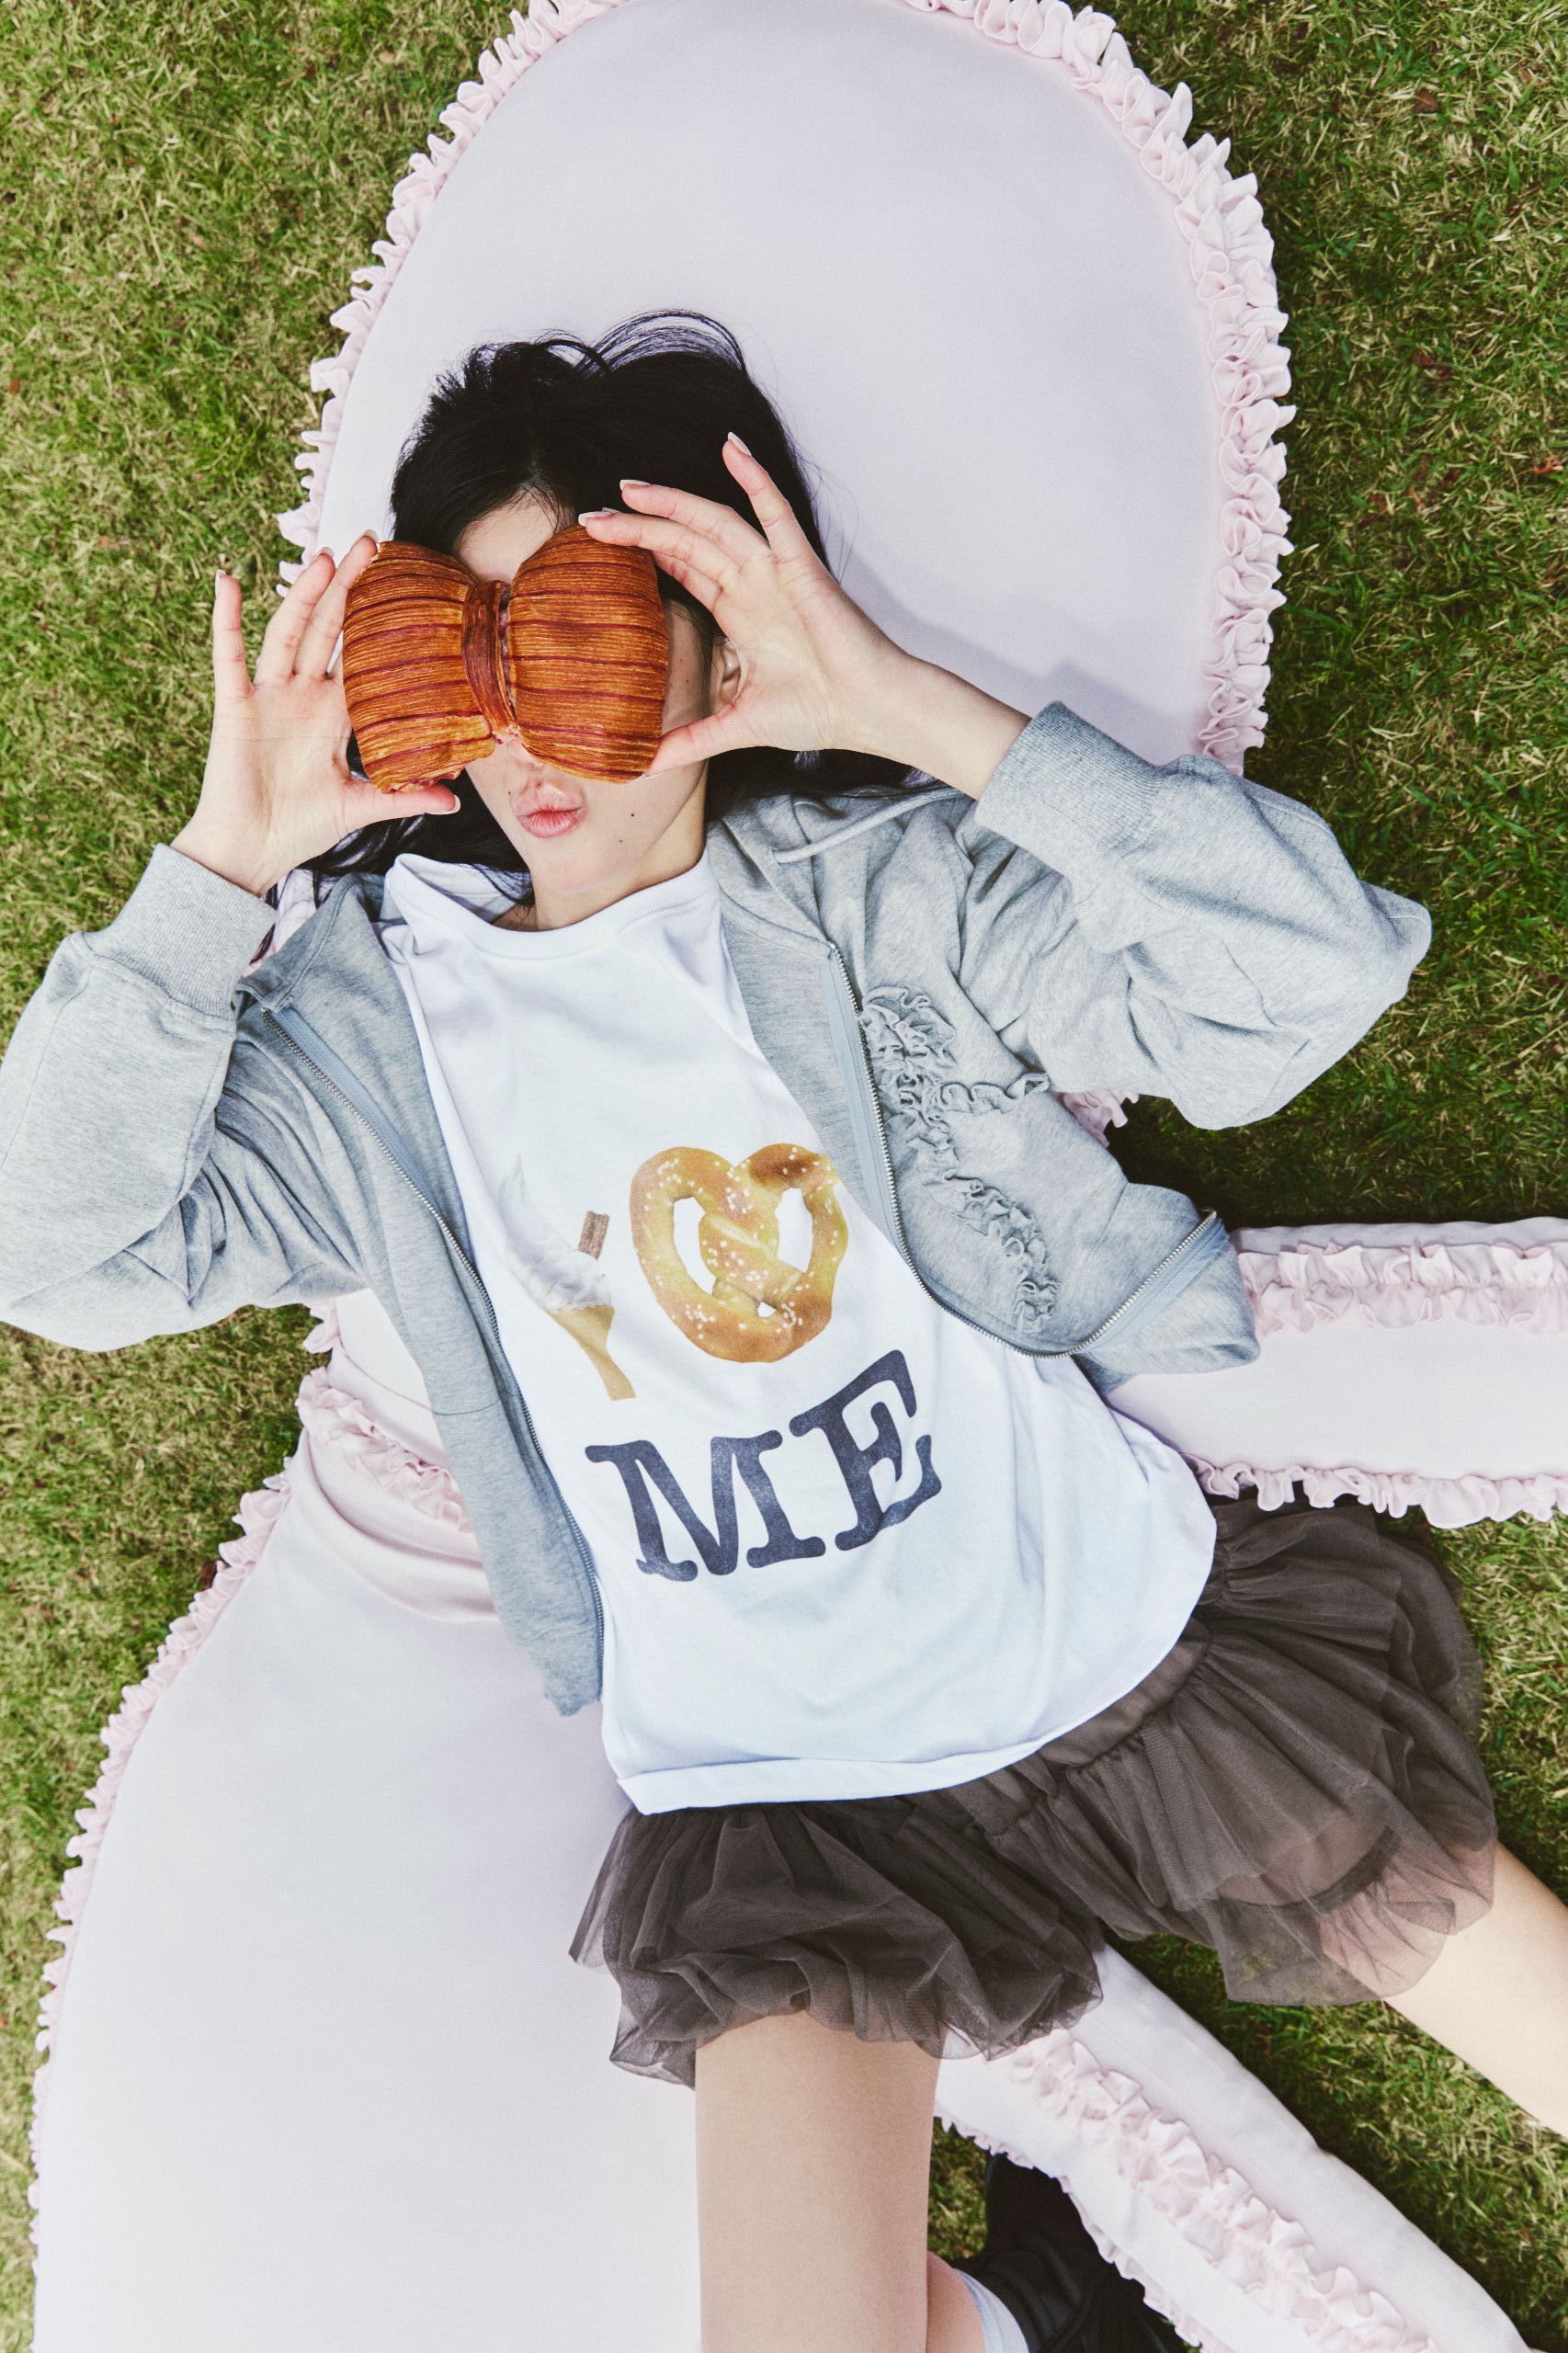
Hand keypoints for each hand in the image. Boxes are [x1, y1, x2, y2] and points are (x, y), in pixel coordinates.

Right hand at [171, 536, 459, 897]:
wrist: (251, 851)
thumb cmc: (299, 828)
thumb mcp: (360, 807)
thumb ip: (403, 798)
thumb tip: (454, 803)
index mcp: (333, 715)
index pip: (360, 657)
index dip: (378, 624)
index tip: (402, 586)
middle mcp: (302, 696)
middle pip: (328, 630)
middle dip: (348, 587)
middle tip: (372, 542)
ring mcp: (268, 696)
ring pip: (288, 633)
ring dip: (304, 594)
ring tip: (326, 557)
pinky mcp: (235, 706)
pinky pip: (228, 655)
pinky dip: (226, 619)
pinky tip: (227, 581)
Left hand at [577, 438, 920, 773]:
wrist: (869, 711)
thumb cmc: (820, 714)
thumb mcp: (737, 727)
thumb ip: (690, 741)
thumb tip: (645, 765)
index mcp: (742, 617)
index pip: (685, 571)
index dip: (646, 554)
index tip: (602, 546)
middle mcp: (754, 588)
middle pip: (686, 543)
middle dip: (639, 528)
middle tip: (592, 519)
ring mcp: (775, 573)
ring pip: (714, 524)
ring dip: (672, 502)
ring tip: (628, 489)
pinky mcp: (799, 566)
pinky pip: (773, 511)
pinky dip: (754, 478)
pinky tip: (730, 447)